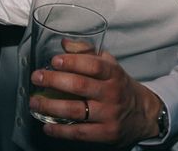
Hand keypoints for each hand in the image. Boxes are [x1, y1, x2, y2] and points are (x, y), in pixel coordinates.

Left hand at [29, 52, 162, 146]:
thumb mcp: (109, 65)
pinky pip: (79, 132)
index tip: (54, 61)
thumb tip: (64, 43)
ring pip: (75, 110)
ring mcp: (109, 114)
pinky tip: (47, 126)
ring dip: (51, 106)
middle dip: (54, 81)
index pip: (93, 65)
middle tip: (37, 78)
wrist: (143, 114)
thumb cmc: (119, 85)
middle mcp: (112, 93)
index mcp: (113, 73)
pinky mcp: (106, 134)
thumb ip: (87, 52)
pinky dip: (60, 130)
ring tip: (35, 102)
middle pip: (80, 86)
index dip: (72, 62)